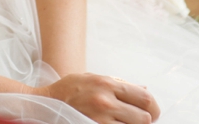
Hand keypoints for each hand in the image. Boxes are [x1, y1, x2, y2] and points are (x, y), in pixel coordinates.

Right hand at [33, 73, 159, 123]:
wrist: (45, 105)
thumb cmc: (69, 91)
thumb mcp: (92, 78)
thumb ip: (119, 83)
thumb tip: (144, 89)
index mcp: (107, 84)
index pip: (145, 98)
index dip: (154, 108)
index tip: (152, 112)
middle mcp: (105, 101)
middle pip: (144, 118)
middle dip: (145, 121)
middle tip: (137, 120)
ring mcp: (100, 120)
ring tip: (123, 122)